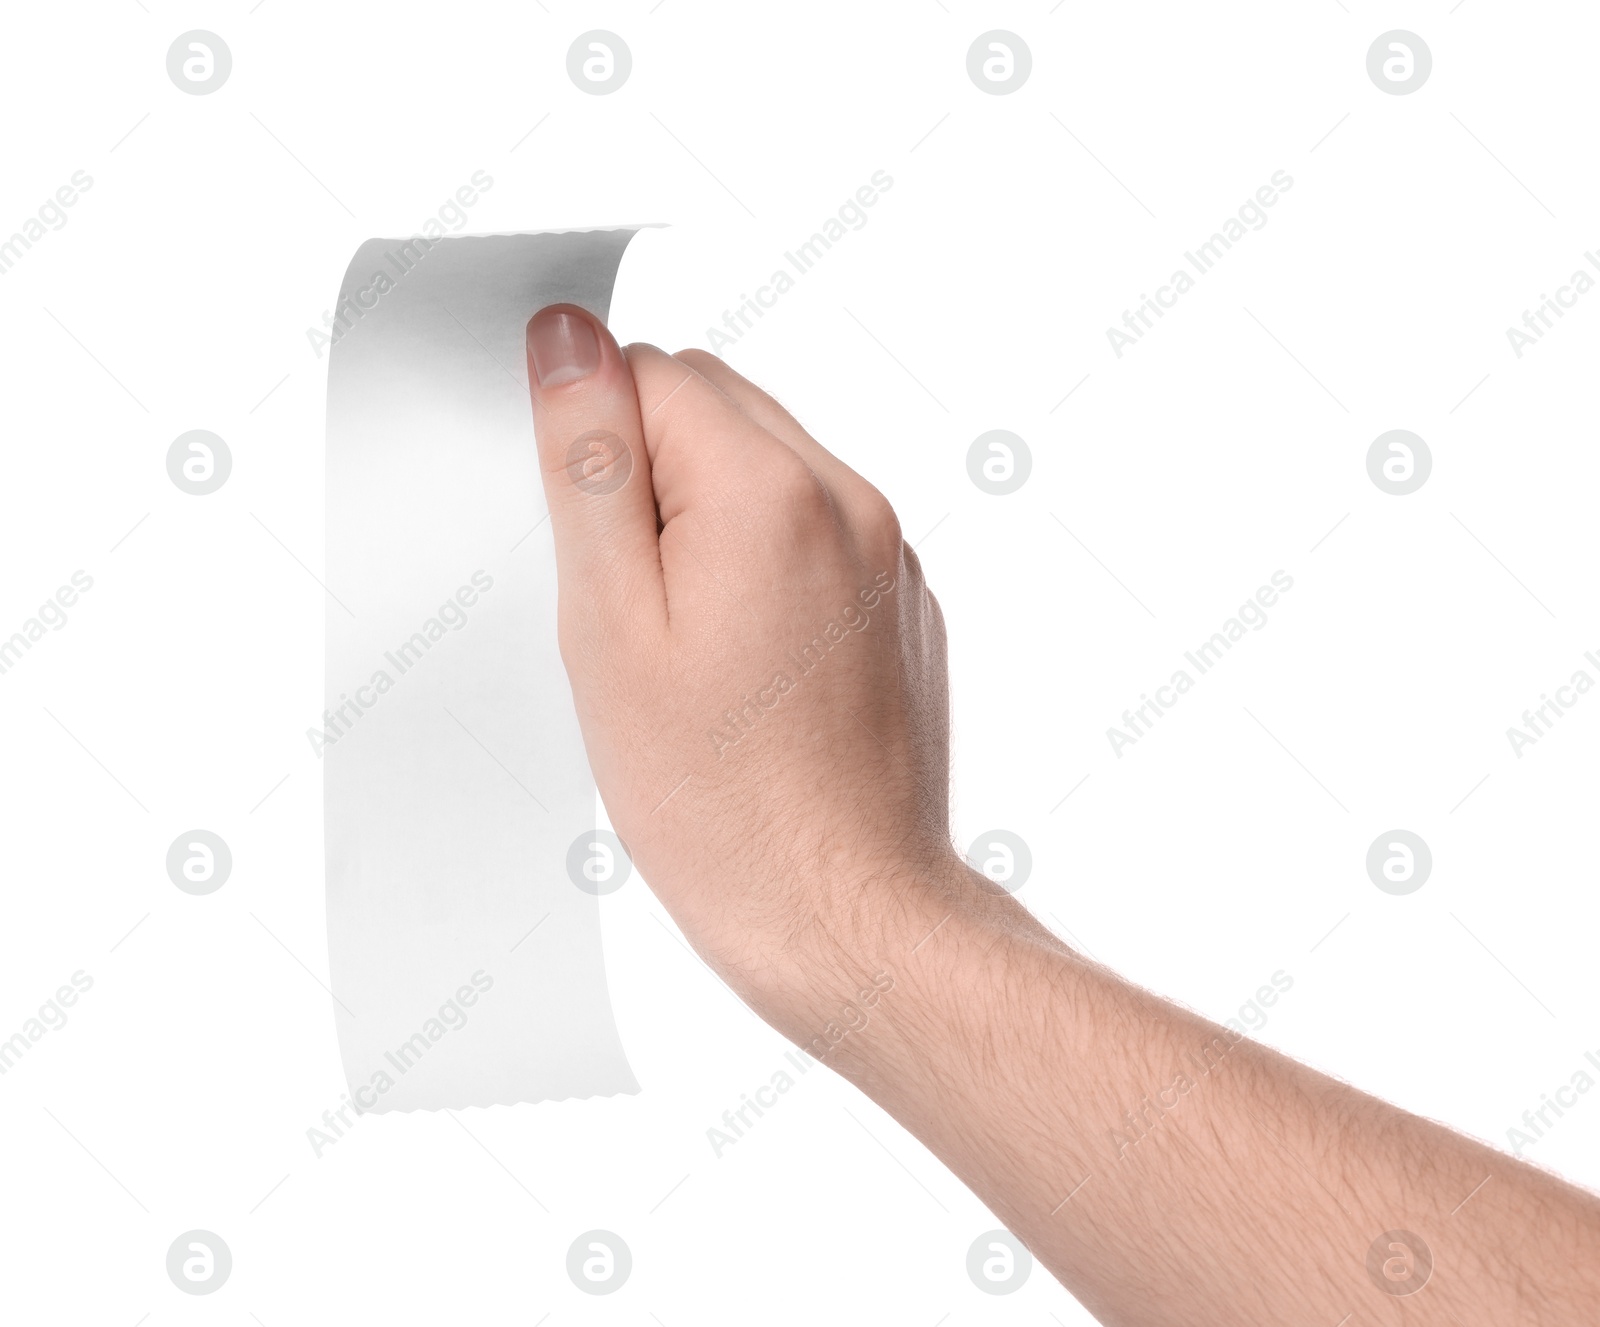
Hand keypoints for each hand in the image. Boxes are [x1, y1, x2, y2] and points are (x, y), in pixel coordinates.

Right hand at [524, 303, 965, 1027]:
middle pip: (714, 406)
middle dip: (646, 472)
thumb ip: (588, 468)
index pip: (651, 372)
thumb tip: (567, 338)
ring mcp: (887, 554)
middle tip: (623, 599)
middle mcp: (850, 502)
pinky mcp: (900, 603)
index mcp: (772, 491)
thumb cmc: (720, 804)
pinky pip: (811, 530)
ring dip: (703, 514)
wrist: (846, 915)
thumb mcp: (611, 629)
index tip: (578, 541)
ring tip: (682, 638)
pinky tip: (737, 661)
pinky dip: (759, 560)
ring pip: (763, 466)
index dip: (590, 444)